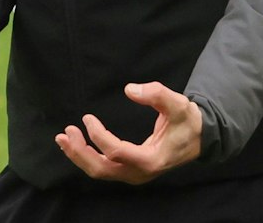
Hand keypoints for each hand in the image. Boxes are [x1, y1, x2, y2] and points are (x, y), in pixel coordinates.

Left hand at [55, 81, 202, 183]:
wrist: (199, 138)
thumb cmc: (187, 121)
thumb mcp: (178, 104)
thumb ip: (157, 94)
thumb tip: (129, 89)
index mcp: (151, 160)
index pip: (116, 152)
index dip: (98, 136)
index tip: (87, 118)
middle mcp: (139, 173)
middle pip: (102, 169)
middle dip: (80, 152)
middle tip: (65, 132)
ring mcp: (134, 174)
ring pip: (100, 171)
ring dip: (80, 155)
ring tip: (64, 137)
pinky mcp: (130, 170)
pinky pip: (104, 168)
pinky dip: (88, 156)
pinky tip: (77, 143)